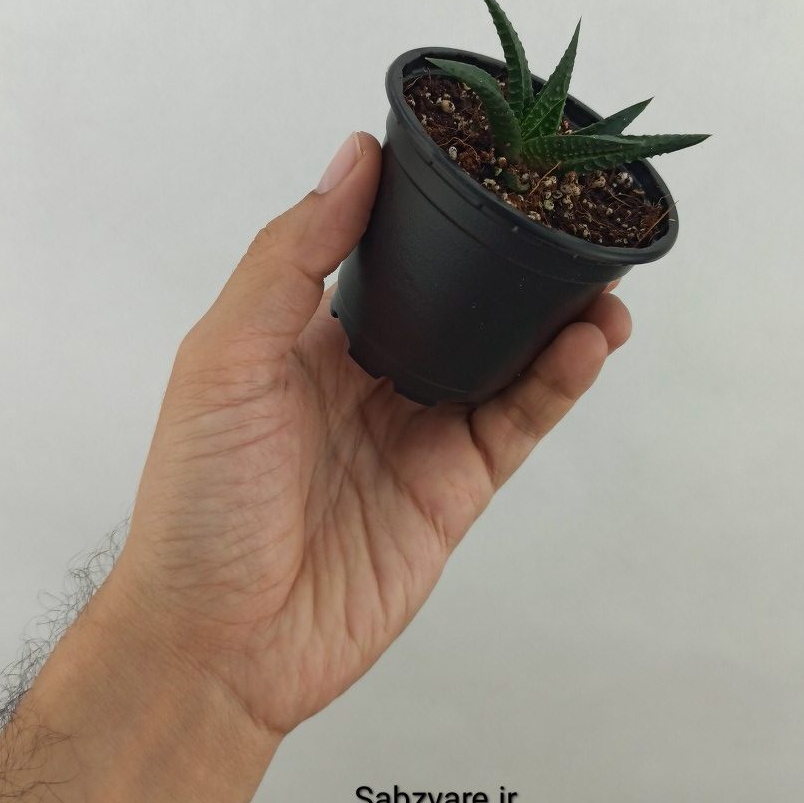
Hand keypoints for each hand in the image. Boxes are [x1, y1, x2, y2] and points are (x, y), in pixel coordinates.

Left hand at [112, 131, 630, 737]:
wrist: (222, 643)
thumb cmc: (200, 502)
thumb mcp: (227, 357)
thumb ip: (292, 259)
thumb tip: (353, 159)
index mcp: (311, 337)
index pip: (385, 254)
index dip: (432, 210)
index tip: (484, 161)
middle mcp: (370, 377)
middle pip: (457, 302)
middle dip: (510, 263)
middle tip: (563, 218)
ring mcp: (418, 431)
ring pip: (503, 358)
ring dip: (555, 318)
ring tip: (603, 276)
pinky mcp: (456, 487)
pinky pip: (517, 422)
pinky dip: (557, 382)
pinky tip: (587, 342)